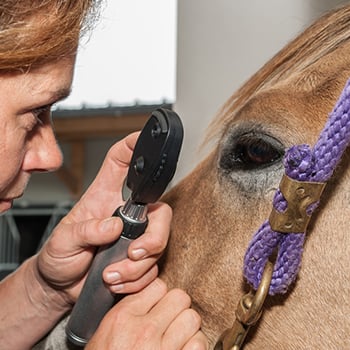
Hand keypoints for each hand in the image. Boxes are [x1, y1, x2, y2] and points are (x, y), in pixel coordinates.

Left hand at [35, 132, 171, 303]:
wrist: (62, 286)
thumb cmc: (60, 256)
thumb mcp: (63, 241)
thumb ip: (87, 231)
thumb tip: (113, 226)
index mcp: (105, 196)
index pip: (120, 162)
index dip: (133, 146)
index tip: (142, 138)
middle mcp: (126, 213)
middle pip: (160, 210)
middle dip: (155, 235)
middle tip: (134, 253)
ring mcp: (136, 236)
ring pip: (160, 242)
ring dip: (139, 265)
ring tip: (112, 274)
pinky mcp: (141, 258)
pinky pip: (153, 266)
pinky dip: (137, 278)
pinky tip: (116, 280)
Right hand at [86, 279, 207, 349]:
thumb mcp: (104, 334)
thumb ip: (128, 312)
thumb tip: (153, 297)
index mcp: (123, 319)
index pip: (158, 286)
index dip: (160, 296)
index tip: (158, 306)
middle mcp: (144, 331)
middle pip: (180, 297)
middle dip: (177, 308)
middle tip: (170, 320)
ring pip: (192, 318)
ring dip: (188, 327)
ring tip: (177, 337)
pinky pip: (199, 344)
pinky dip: (194, 346)